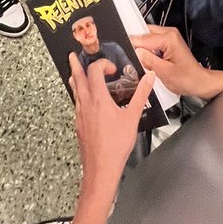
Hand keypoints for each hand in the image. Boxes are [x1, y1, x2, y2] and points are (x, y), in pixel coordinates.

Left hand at [68, 52, 153, 197]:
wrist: (101, 169)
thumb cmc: (116, 145)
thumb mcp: (133, 117)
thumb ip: (141, 94)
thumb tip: (149, 77)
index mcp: (98, 99)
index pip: (94, 71)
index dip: (102, 64)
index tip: (112, 68)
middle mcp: (85, 104)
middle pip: (77, 78)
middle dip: (76, 65)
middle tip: (73, 55)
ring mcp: (80, 114)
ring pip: (75, 91)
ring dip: (76, 79)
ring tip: (75, 72)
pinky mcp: (79, 124)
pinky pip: (76, 103)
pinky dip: (79, 94)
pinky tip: (84, 99)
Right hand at [130, 24, 222, 99]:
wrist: (199, 82)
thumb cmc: (186, 79)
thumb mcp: (164, 73)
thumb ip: (148, 61)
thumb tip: (135, 51)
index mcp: (169, 38)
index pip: (143, 38)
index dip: (132, 45)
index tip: (120, 50)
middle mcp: (169, 33)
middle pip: (145, 34)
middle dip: (136, 44)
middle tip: (126, 56)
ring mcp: (169, 37)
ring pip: (148, 38)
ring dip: (141, 47)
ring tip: (134, 59)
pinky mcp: (168, 43)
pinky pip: (152, 42)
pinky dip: (147, 50)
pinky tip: (144, 60)